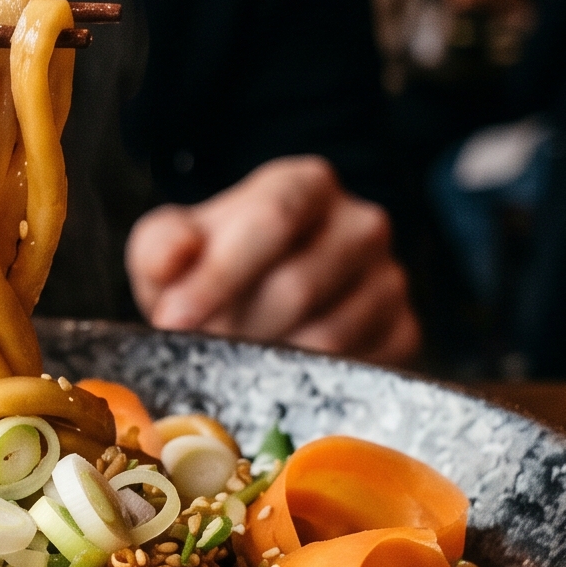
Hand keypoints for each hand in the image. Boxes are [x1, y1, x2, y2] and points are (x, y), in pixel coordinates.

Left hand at [125, 156, 420, 362]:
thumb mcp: (170, 247)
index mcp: (307, 184)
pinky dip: (307, 382)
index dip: (220, 273)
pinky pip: (356, 369)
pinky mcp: (404, 331)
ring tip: (234, 361)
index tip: (174, 319)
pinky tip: (278, 375)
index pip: (273, 219)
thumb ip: (162, 246)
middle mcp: (361, 224)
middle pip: (298, 285)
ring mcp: (389, 279)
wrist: (258, 304)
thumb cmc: (213, 267)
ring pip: (327, 336)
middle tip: (200, 351)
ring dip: (267, 361)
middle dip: (237, 328)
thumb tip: (174, 257)